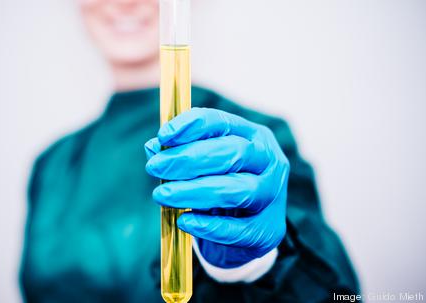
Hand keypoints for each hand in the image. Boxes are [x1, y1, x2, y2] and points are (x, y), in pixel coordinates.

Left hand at [144, 108, 289, 268]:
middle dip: (188, 159)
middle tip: (154, 167)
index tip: (162, 136)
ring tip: (162, 195)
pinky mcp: (268, 229)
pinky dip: (210, 226)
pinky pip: (239, 228)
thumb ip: (179, 155)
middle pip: (232, 153)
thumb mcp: (203, 167)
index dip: (191, 126)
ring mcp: (272, 195)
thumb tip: (153, 146)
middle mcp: (268, 160)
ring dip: (195, 191)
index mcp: (252, 135)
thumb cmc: (221, 187)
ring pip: (237, 190)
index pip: (222, 122)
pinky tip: (184, 221)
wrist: (247, 232)